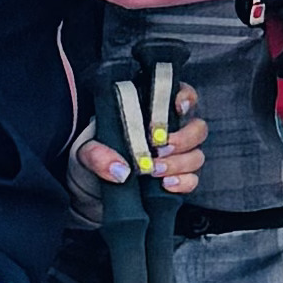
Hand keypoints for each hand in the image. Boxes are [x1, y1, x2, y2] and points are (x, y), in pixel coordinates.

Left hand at [77, 85, 204, 198]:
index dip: (186, 97)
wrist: (90, 188)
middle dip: (183, 139)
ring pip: (197, 155)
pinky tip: (165, 184)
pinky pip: (192, 180)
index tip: (177, 108)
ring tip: (154, 171)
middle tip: (160, 149)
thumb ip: (97, 154)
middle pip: (197, 127)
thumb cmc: (92, 157)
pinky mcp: (176, 178)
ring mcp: (176, 156)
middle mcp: (169, 130)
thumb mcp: (85, 150)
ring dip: (179, 163)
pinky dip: (183, 182)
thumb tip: (119, 169)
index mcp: (150, 110)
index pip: (181, 93)